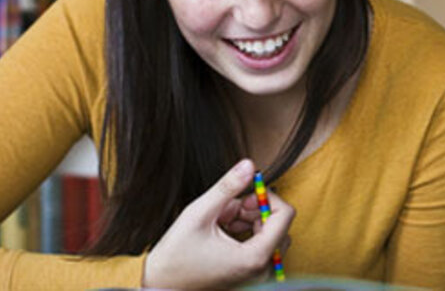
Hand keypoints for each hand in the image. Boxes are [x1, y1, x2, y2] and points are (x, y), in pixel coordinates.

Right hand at [142, 158, 294, 289]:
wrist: (160, 287)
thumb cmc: (176, 257)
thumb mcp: (199, 213)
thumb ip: (227, 186)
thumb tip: (248, 165)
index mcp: (255, 258)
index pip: (285, 215)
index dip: (268, 196)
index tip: (247, 192)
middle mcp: (261, 271)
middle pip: (278, 225)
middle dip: (255, 209)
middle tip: (230, 205)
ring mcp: (256, 276)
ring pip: (268, 234)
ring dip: (248, 219)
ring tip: (221, 218)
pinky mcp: (249, 275)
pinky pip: (260, 246)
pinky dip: (244, 232)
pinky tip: (222, 228)